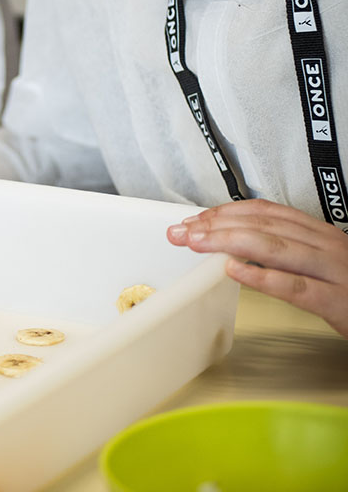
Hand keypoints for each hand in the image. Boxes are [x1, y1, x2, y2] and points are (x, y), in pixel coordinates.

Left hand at [168, 199, 347, 337]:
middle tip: (181, 232)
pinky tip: (234, 271)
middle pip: (264, 226)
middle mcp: (327, 246)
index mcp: (320, 234)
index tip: (194, 219)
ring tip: (197, 243)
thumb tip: (234, 248)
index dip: (225, 212)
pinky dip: (262, 277)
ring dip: (229, 242)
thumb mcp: (319, 264)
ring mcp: (335, 272)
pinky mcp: (339, 301)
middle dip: (216, 225)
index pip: (266, 212)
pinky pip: (296, 287)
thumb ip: (284, 253)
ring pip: (276, 248)